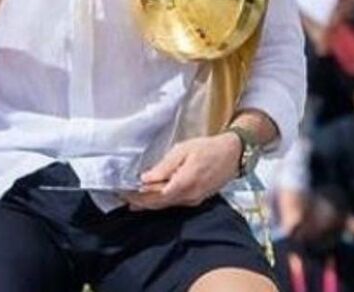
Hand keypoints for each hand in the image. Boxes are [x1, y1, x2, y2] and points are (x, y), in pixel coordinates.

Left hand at [122, 132, 239, 210]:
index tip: (122, 192)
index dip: (136, 196)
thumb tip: (145, 179)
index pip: (154, 196)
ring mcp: (193, 200)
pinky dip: (159, 202)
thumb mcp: (183, 150)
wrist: (233, 155)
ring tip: (129, 199)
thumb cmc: (207, 148)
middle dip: (138, 202)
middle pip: (158, 204)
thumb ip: (164, 166)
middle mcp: (188, 196)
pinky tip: (149, 199)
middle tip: (121, 197)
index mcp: (183, 183)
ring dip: (147, 204)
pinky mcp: (196, 200)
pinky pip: (173, 204)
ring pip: (165, 206)